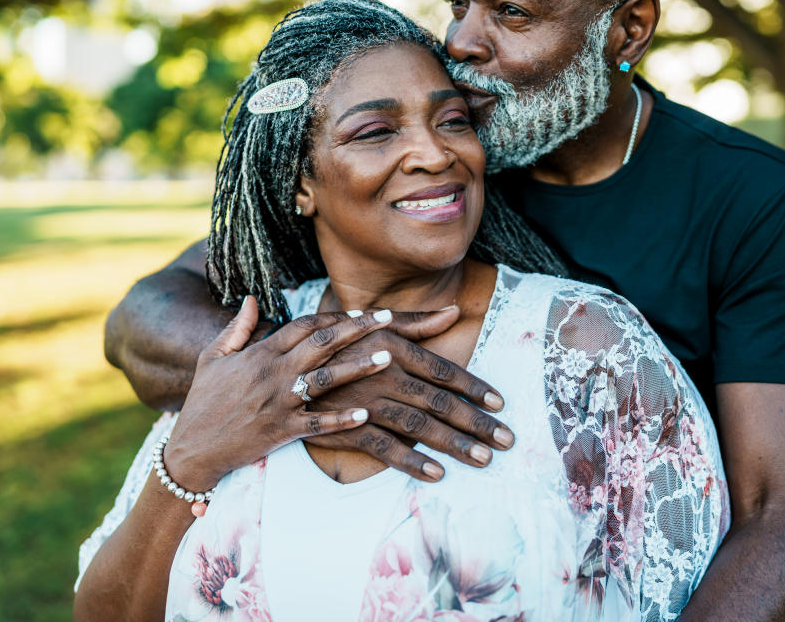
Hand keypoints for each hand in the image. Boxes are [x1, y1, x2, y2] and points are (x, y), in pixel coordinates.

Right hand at [162, 297, 396, 490]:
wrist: (192, 449)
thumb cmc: (203, 402)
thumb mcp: (213, 358)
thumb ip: (236, 328)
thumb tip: (250, 298)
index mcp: (260, 353)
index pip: (303, 325)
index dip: (333, 315)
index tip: (360, 310)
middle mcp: (273, 373)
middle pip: (322, 343)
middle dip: (357, 328)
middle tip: (389, 318)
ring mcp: (279, 402)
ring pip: (325, 379)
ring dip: (358, 367)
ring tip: (388, 357)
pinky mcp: (282, 431)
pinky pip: (317, 423)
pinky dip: (341, 419)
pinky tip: (366, 414)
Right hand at [305, 311, 512, 481]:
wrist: (277, 371)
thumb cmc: (333, 346)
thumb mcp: (372, 328)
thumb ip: (416, 324)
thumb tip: (454, 311)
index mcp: (393, 348)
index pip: (443, 370)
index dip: (474, 386)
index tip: (500, 403)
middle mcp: (384, 373)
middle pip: (440, 401)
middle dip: (477, 422)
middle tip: (507, 439)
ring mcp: (365, 401)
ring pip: (419, 426)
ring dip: (454, 444)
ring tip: (483, 458)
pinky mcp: (346, 428)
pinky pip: (384, 447)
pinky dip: (411, 461)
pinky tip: (437, 473)